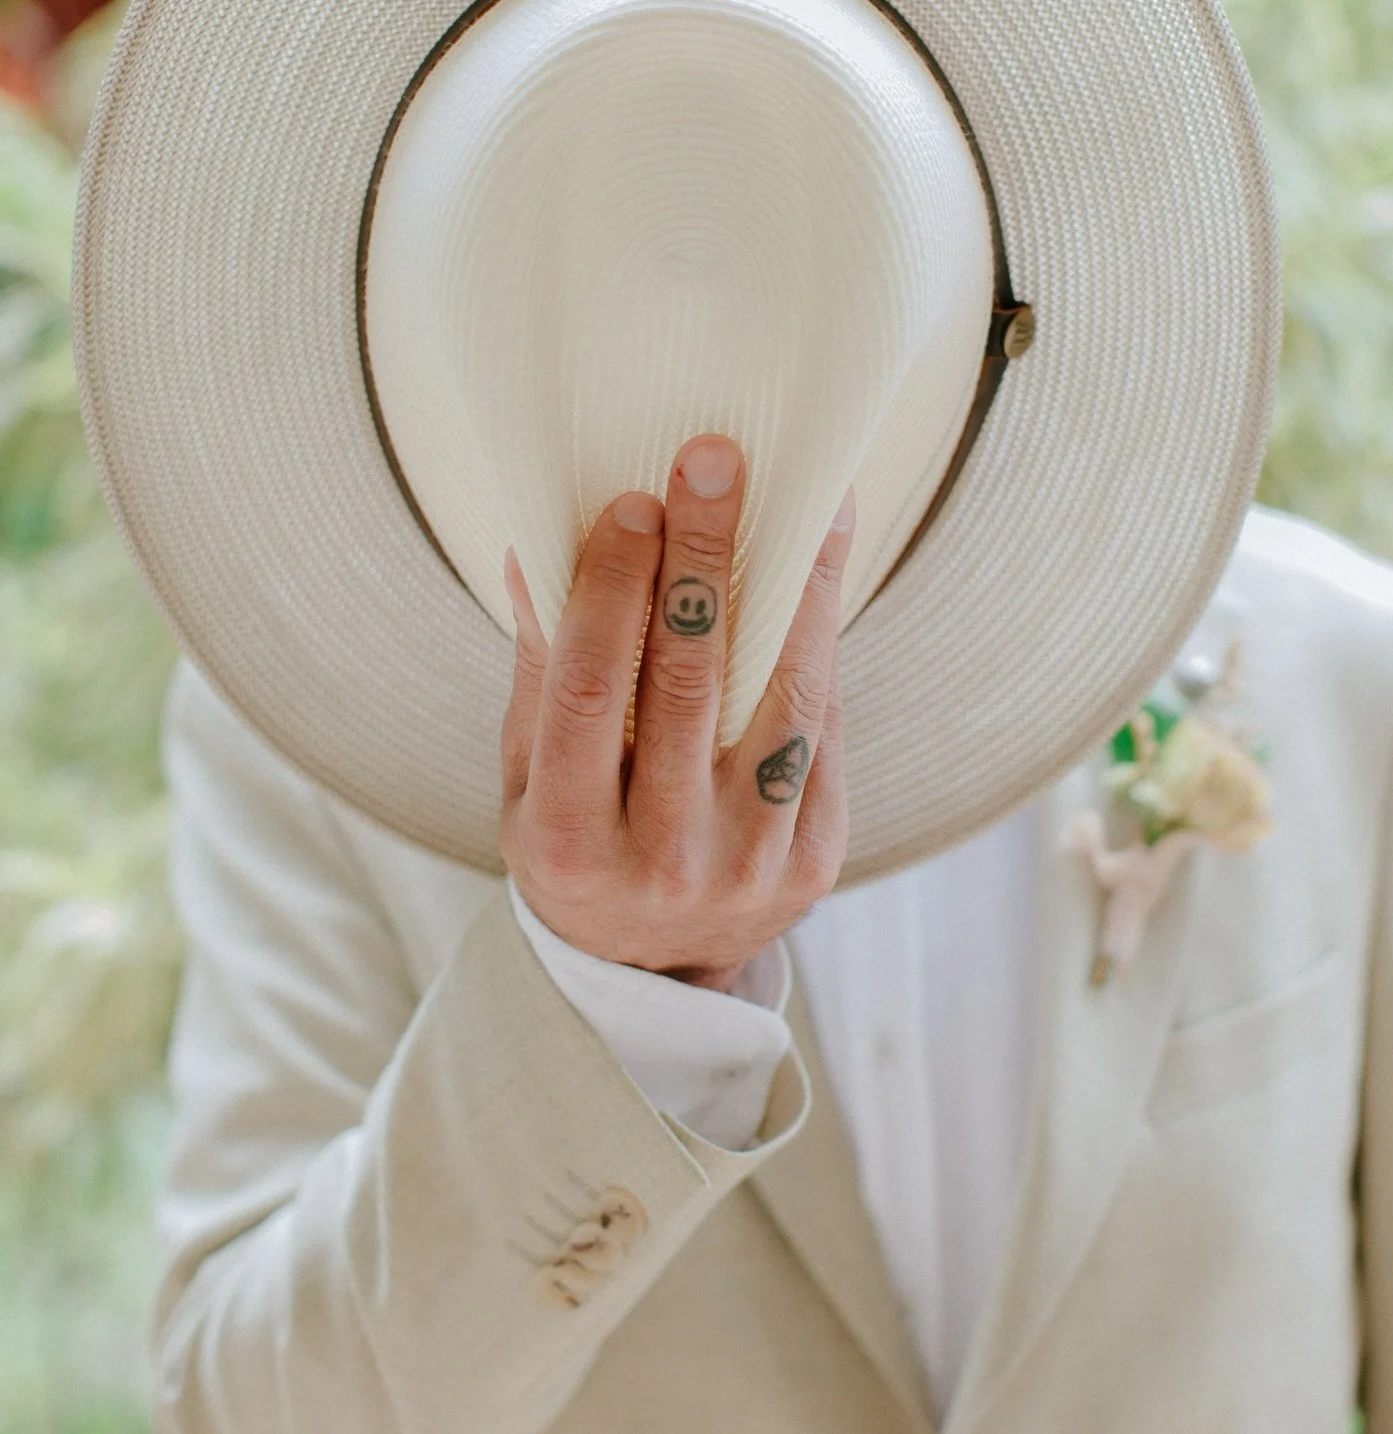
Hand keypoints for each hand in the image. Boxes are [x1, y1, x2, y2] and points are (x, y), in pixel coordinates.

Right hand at [499, 435, 853, 990]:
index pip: (590, 688)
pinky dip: (823, 641)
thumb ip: (540, 675)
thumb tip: (536, 547)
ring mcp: (747, 865)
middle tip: (715, 461)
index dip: (610, 588)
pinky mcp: (814, 859)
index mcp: (567, 839)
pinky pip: (821, 729)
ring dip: (797, 588)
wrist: (650, 972)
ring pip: (784, 700)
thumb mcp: (527, 781)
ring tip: (807, 501)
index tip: (630, 499)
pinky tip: (824, 569)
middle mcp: (660, 859)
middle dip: (703, 559)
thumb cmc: (574, 846)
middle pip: (690, 683)